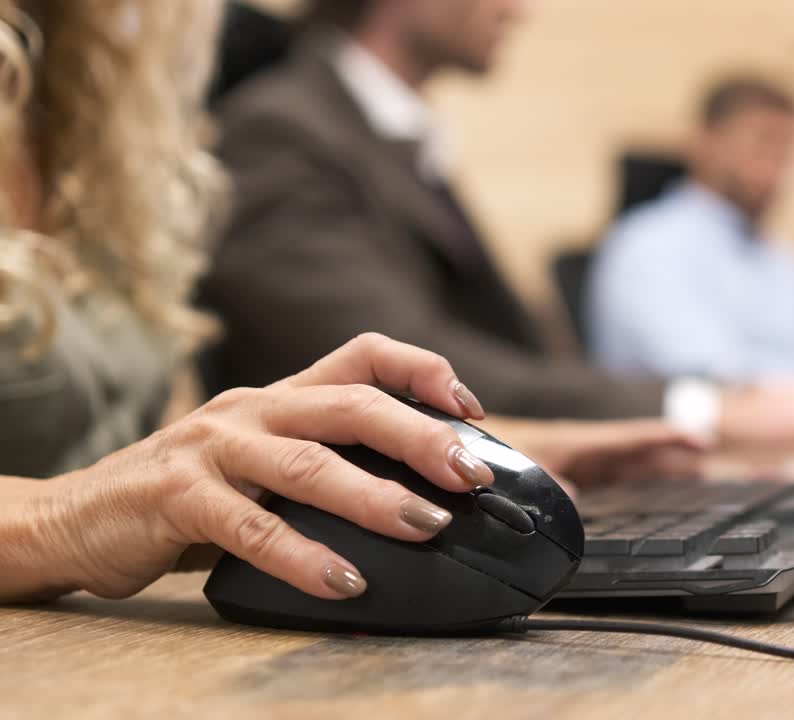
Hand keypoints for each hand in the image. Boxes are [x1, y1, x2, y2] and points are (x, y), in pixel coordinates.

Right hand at [25, 334, 493, 601]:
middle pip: (350, 405)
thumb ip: (320, 465)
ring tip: (429, 525)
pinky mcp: (176, 498)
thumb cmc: (189, 495)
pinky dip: (303, 557)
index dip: (421, 370)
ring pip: (307, 463)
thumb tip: (422, 495)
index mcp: (279, 397)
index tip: (471, 407)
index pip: (361, 355)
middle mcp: (251, 410)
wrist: (75, 516)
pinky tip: (345, 582)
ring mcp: (212, 449)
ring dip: (375, 497)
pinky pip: (250, 528)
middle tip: (472, 474)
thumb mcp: (259, 463)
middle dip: (420, 436)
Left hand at [477, 418, 705, 486]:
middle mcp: (578, 453)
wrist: (442, 452)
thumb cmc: (473, 447)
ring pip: (627, 465)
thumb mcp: (510, 464)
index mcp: (571, 443)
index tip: (701, 439)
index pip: (628, 439)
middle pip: (639, 453)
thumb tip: (574, 503)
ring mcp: (573, 465)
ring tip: (701, 473)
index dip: (665, 437)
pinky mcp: (562, 478)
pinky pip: (608, 477)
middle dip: (677, 454)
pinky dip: (635, 478)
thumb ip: (541, 480)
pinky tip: (647, 493)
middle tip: (717, 460)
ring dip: (662, 467)